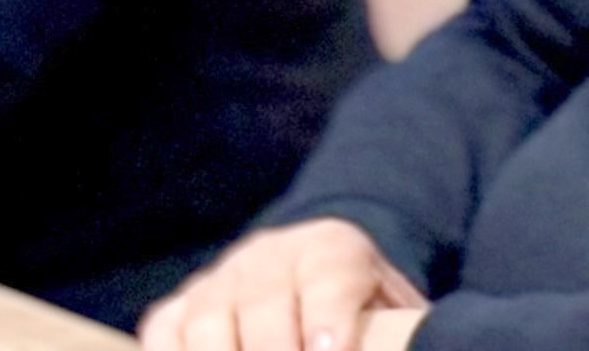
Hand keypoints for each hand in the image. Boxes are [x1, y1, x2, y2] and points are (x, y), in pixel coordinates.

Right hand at [139, 217, 427, 350]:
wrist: (319, 271)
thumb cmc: (365, 310)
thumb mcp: (392, 310)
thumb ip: (401, 331)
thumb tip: (423, 341)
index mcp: (334, 247)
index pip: (329, 276)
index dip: (329, 318)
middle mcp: (271, 254)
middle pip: (265, 306)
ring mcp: (220, 279)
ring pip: (210, 322)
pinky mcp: (180, 306)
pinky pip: (165, 333)